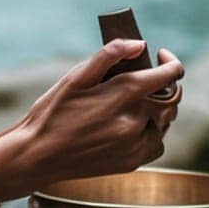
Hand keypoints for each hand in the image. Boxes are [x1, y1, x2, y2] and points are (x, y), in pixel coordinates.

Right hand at [12, 38, 185, 185]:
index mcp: (122, 96)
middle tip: (146, 78)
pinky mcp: (131, 163)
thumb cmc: (52, 113)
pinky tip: (133, 125)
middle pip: (170, 98)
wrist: (37, 157)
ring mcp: (134, 146)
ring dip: (157, 108)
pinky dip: (151, 131)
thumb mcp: (75, 78)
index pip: (168, 76)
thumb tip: (139, 44)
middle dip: (164, 84)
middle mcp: (134, 122)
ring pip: (165, 121)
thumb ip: (109, 56)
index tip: (161, 55)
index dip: (171, 62)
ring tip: (135, 102)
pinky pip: (156, 143)